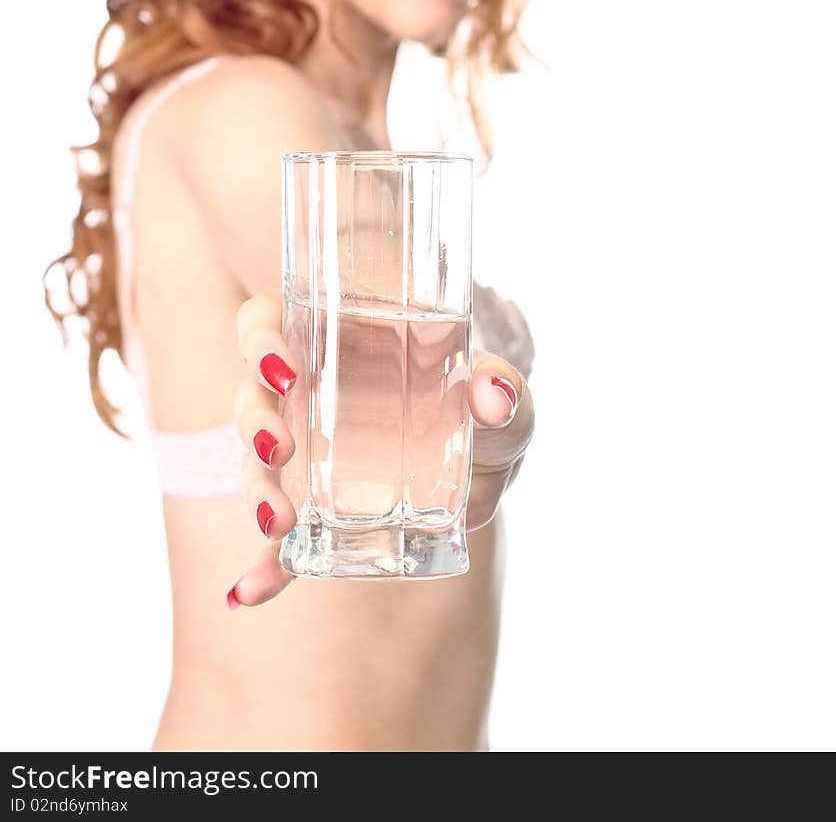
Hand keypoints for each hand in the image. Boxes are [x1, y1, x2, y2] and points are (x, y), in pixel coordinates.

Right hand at [225, 290, 534, 608]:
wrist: (487, 468)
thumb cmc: (486, 415)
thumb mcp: (502, 398)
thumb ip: (504, 392)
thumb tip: (494, 396)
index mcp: (340, 345)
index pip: (270, 323)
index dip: (260, 338)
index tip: (283, 366)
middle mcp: (309, 396)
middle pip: (252, 395)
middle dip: (254, 423)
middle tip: (281, 447)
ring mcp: (306, 458)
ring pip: (256, 463)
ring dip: (256, 491)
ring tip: (278, 522)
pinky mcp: (316, 516)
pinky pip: (278, 542)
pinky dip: (264, 568)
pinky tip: (251, 593)